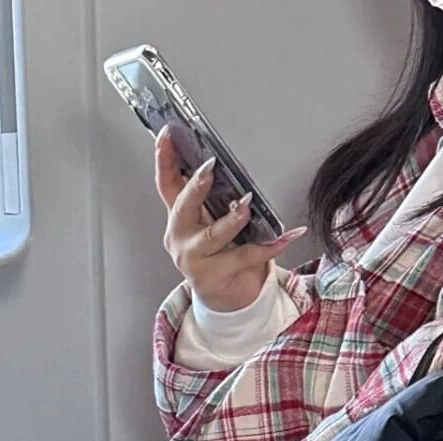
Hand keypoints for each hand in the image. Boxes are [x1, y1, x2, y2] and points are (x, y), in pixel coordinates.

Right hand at [155, 128, 305, 312]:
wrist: (226, 295)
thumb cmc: (221, 252)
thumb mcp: (212, 220)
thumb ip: (215, 194)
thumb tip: (230, 163)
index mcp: (179, 218)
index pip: (167, 185)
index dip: (164, 159)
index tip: (167, 134)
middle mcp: (180, 238)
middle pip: (182, 209)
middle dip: (195, 188)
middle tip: (209, 169)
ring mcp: (194, 260)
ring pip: (211, 237)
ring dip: (230, 220)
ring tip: (245, 207)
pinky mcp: (214, 278)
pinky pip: (245, 257)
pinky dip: (269, 245)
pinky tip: (287, 236)